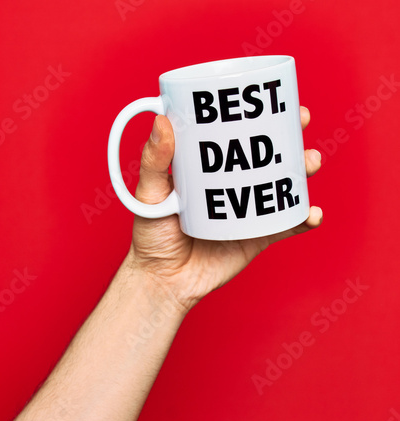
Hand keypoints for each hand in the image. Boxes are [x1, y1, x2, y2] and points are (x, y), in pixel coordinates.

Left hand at [127, 107, 322, 311]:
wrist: (164, 280)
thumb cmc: (151, 237)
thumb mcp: (149, 196)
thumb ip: (154, 162)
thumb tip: (162, 119)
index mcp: (208, 171)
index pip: (233, 137)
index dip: (254, 117)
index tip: (272, 98)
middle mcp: (231, 187)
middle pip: (265, 156)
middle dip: (289, 137)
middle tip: (300, 123)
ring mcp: (246, 211)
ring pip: (282, 186)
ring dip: (302, 171)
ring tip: (309, 163)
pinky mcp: (257, 237)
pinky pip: (286, 226)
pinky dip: (304, 218)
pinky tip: (313, 212)